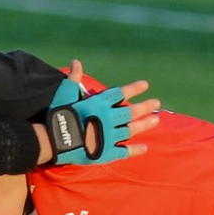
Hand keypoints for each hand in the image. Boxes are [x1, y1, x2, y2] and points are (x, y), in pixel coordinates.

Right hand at [39, 60, 159, 164]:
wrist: (56, 140)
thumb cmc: (58, 114)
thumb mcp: (65, 93)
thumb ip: (73, 78)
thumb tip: (76, 61)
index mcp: (99, 103)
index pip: (120, 93)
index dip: (133, 89)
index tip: (146, 85)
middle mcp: (108, 118)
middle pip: (130, 111)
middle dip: (145, 106)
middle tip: (157, 103)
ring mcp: (109, 136)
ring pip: (131, 129)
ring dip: (144, 124)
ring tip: (156, 120)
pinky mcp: (107, 153)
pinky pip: (124, 151)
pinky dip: (134, 150)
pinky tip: (144, 148)